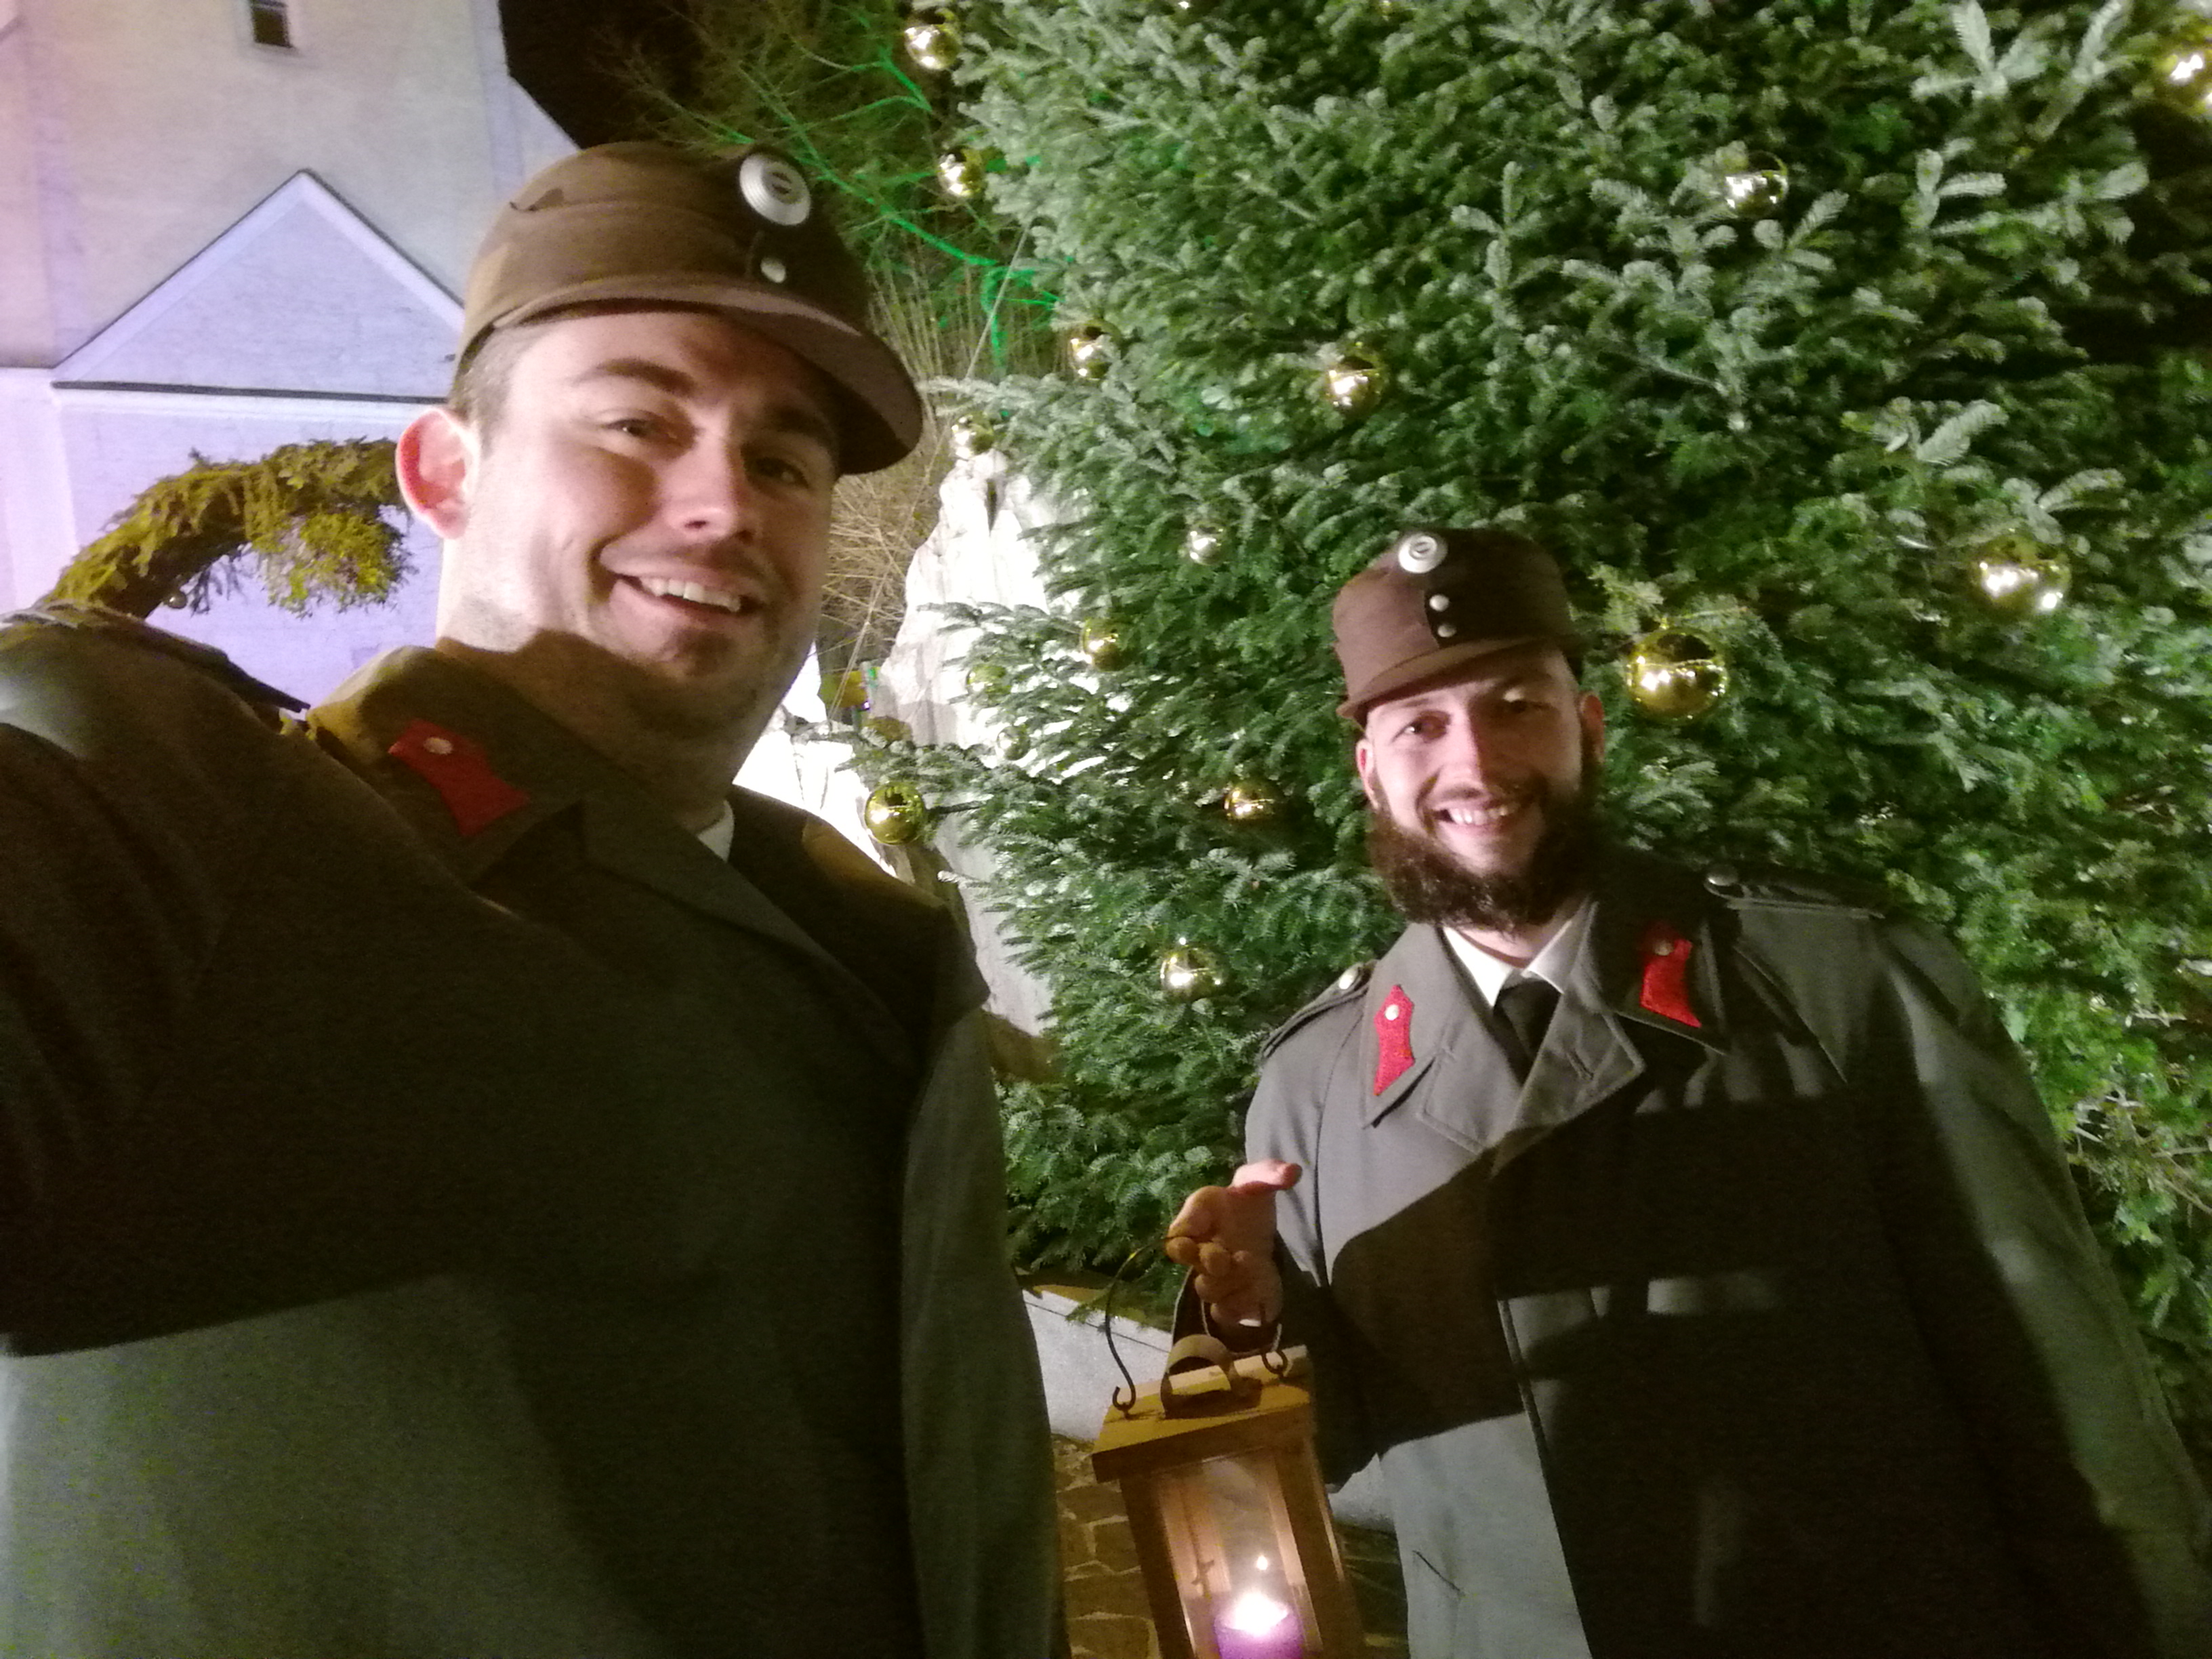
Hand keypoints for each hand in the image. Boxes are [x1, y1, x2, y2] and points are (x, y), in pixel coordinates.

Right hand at [1164, 1159, 1301, 1332]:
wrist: (1259, 1233)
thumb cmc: (1247, 1204)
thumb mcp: (1258, 1180)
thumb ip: (1270, 1173)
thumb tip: (1293, 1172)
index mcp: (1198, 1222)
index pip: (1175, 1238)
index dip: (1181, 1244)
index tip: (1192, 1244)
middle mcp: (1201, 1253)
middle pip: (1192, 1267)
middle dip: (1210, 1261)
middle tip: (1227, 1255)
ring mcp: (1214, 1279)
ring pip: (1207, 1291)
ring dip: (1228, 1282)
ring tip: (1251, 1264)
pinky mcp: (1230, 1301)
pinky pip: (1224, 1313)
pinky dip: (1240, 1304)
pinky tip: (1258, 1288)